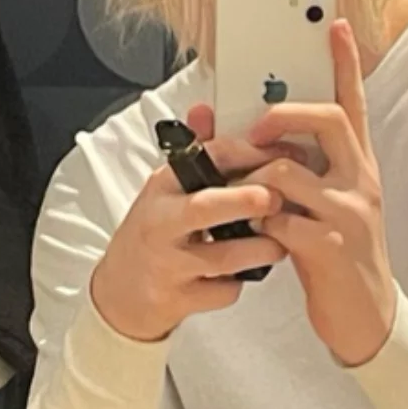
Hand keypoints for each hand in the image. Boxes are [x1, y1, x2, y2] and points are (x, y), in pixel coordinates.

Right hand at [90, 117, 289, 342]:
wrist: (121, 294)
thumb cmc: (156, 232)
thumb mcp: (168, 189)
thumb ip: (193, 151)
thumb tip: (205, 109)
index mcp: (162, 186)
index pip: (208, 157)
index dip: (251, 154)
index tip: (286, 157)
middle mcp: (161, 222)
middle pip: (206, 207)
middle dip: (247, 200)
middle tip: (277, 198)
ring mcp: (167, 263)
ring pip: (224, 257)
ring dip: (261, 248)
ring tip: (280, 242)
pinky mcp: (177, 299)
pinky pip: (224, 291)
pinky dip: (242, 283)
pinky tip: (249, 274)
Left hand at [192, 20, 395, 366]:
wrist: (368, 317)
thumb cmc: (339, 255)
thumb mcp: (329, 204)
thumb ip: (305, 171)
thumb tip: (261, 142)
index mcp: (359, 166)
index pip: (354, 103)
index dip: (344, 62)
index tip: (335, 23)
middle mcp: (360, 180)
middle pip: (327, 119)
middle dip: (282, 113)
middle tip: (253, 128)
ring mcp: (349, 211)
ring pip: (287, 171)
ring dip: (251, 181)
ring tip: (240, 199)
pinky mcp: (329, 245)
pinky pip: (278, 219)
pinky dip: (256, 224)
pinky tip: (256, 236)